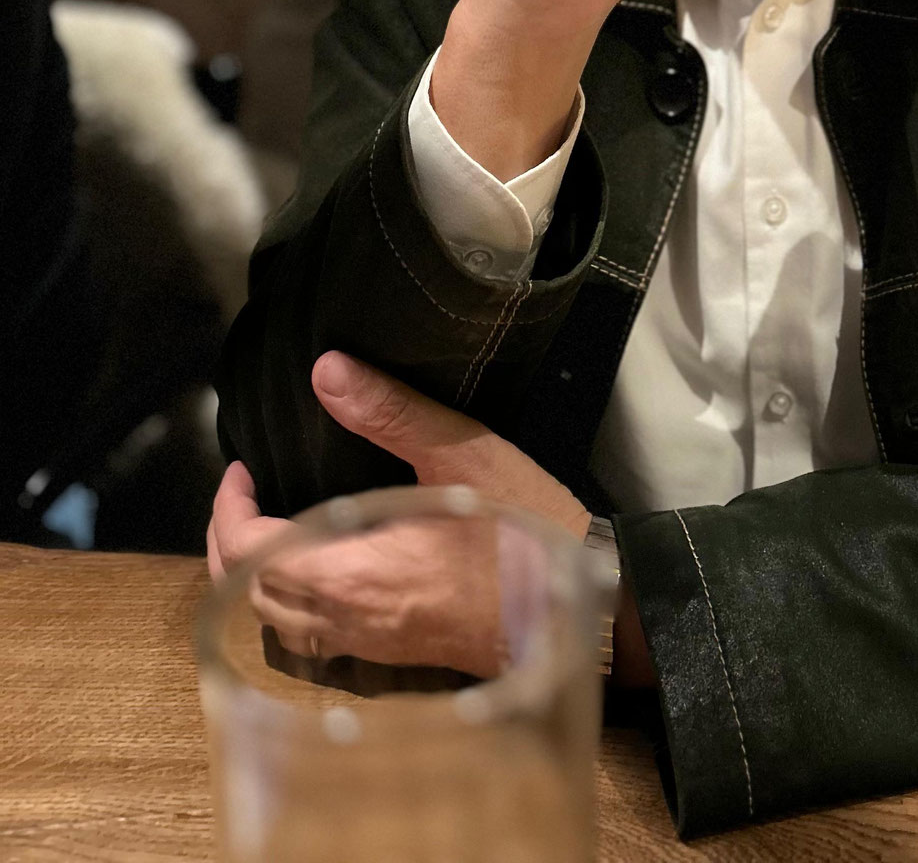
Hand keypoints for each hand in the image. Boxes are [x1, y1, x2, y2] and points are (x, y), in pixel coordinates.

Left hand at [207, 356, 655, 684]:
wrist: (576, 611)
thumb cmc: (522, 529)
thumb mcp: (462, 453)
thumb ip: (390, 412)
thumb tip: (326, 370)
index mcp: (352, 571)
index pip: (248, 550)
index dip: (229, 508)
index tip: (243, 466)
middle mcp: (347, 618)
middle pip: (246, 594)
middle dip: (231, 541)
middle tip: (247, 491)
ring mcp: (367, 645)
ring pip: (275, 623)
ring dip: (256, 577)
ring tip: (272, 525)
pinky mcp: (390, 657)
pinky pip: (310, 638)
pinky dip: (290, 605)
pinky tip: (320, 569)